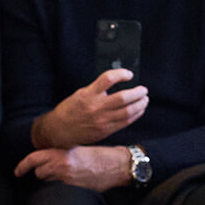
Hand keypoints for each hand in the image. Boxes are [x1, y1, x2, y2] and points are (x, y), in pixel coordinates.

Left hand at [15, 144, 132, 191]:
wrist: (118, 166)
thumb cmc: (100, 154)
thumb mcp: (78, 149)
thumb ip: (62, 153)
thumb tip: (49, 161)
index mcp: (62, 153)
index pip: (35, 159)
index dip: (23, 166)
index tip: (17, 172)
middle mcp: (63, 166)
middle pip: (40, 172)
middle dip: (41, 170)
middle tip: (50, 166)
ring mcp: (69, 178)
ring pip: (49, 179)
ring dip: (51, 176)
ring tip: (64, 169)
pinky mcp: (75, 186)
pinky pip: (61, 183)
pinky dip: (62, 180)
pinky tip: (73, 175)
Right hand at [31, 71, 147, 148]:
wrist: (59, 130)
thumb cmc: (69, 111)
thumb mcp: (80, 94)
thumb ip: (97, 89)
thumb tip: (115, 82)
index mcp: (88, 95)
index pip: (108, 79)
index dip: (121, 74)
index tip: (128, 74)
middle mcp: (96, 107)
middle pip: (123, 97)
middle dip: (137, 92)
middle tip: (143, 89)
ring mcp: (102, 120)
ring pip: (128, 111)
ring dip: (140, 104)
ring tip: (144, 100)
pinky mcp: (106, 130)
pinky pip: (126, 122)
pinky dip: (136, 115)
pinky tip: (139, 110)